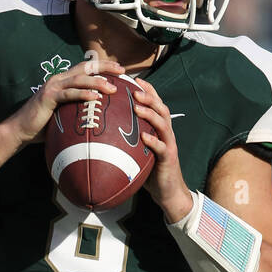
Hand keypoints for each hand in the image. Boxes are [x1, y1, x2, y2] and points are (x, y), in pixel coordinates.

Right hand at [8, 56, 124, 146]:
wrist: (20, 130)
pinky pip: (69, 94)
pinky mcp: (48, 97)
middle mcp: (58, 80)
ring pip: (79, 79)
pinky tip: (95, 97)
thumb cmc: (41, 126)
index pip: (86, 68)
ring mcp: (53, 87)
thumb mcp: (62, 115)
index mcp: (63, 81)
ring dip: (97, 82)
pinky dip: (83, 94)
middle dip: (105, 67)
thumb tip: (96, 119)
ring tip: (112, 88)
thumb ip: (76, 111)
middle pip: (86, 67)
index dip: (103, 66)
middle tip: (122, 71)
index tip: (120, 69)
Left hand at [132, 79, 193, 223]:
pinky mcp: (169, 158)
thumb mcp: (138, 152)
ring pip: (163, 124)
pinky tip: (144, 137)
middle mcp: (166, 133)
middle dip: (149, 97)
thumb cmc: (150, 171)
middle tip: (135, 89)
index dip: (147, 91)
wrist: (167, 192)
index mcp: (159, 129)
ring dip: (150, 114)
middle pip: (161, 108)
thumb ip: (126, 141)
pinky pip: (162, 147)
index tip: (133, 80)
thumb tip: (102, 134)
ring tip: (137, 107)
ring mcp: (169, 144)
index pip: (155, 104)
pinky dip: (153, 141)